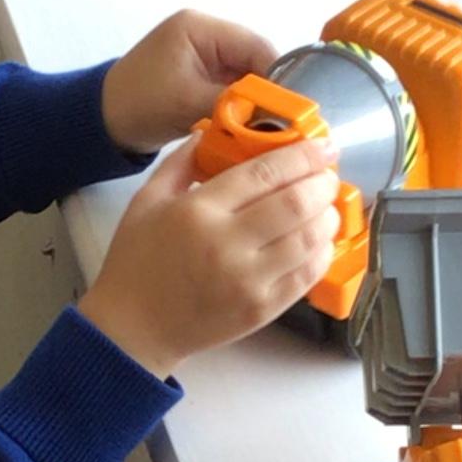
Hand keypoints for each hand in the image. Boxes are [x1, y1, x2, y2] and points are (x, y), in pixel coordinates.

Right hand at [79, 132, 338, 377]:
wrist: (133, 329)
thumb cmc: (135, 262)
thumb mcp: (146, 201)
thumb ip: (180, 163)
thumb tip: (209, 131)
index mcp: (199, 210)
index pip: (265, 173)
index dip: (303, 155)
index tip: (322, 147)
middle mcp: (228, 243)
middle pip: (296, 203)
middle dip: (322, 183)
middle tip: (327, 177)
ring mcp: (249, 280)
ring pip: (309, 239)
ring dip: (327, 217)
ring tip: (327, 207)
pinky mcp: (262, 309)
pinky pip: (307, 275)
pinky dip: (322, 253)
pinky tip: (320, 242)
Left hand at [101, 9, 280, 154]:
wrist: (101, 122)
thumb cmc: (138, 105)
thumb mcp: (190, 102)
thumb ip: (234, 102)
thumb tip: (275, 114)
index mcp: (201, 27)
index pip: (256, 45)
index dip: (277, 76)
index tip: (293, 107)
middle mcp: (206, 34)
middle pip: (255, 60)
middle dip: (268, 90)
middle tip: (287, 122)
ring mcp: (204, 55)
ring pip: (246, 76)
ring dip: (256, 101)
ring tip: (273, 127)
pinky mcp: (201, 76)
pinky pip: (232, 88)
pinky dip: (241, 106)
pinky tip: (252, 127)